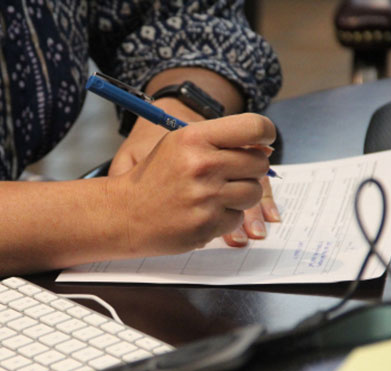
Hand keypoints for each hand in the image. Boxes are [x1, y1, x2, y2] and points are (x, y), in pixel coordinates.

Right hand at [108, 113, 275, 255]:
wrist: (124, 214)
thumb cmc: (155, 177)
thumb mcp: (180, 145)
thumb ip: (220, 140)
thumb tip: (265, 147)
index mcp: (194, 138)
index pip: (253, 126)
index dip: (266, 133)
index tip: (264, 142)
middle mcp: (202, 165)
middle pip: (258, 162)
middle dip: (250, 169)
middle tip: (229, 175)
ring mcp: (205, 197)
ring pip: (253, 192)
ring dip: (240, 195)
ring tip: (214, 195)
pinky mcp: (207, 225)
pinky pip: (238, 218)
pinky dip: (225, 217)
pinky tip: (203, 212)